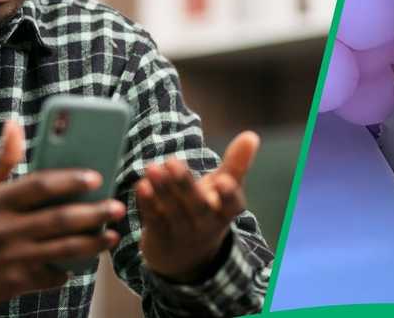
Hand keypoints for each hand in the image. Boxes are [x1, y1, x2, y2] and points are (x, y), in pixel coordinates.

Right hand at [0, 121, 125, 309]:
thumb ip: (0, 160)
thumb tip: (15, 123)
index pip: (38, 186)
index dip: (69, 179)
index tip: (96, 175)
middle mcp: (4, 230)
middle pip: (58, 220)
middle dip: (93, 213)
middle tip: (117, 206)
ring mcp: (10, 259)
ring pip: (62, 250)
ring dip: (92, 243)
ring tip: (113, 235)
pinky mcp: (14, 283)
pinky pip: (50, 276)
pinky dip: (69, 269)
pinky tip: (83, 261)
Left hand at [135, 131, 258, 282]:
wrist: (186, 259)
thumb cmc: (209, 211)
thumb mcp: (225, 190)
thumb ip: (236, 164)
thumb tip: (251, 135)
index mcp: (225, 211)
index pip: (232, 204)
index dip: (228, 194)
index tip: (223, 181)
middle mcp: (206, 224)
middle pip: (197, 206)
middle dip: (184, 185)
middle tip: (172, 162)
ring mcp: (182, 233)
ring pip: (172, 211)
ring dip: (162, 189)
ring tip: (153, 167)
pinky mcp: (160, 237)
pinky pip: (154, 220)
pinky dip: (148, 204)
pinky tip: (142, 185)